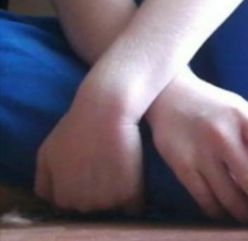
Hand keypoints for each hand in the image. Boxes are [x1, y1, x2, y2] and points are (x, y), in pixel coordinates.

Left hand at [35, 92, 143, 214]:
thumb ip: (44, 181)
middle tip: (104, 165)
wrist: (107, 108)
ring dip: (115, 193)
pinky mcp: (130, 192)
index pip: (69, 205)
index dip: (78, 187)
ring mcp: (107, 200)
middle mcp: (82, 204)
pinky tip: (134, 175)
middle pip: (90, 207)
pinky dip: (134, 196)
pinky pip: (134, 205)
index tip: (87, 171)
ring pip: (112, 207)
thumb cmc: (77, 124)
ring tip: (119, 167)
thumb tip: (50, 200)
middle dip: (96, 191)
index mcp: (62, 197)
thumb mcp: (47, 151)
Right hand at [146, 72, 247, 225]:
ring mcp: (200, 152)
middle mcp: (221, 134)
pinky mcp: (181, 166)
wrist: (170, 95)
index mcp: (242, 116)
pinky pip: (205, 199)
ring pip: (228, 195)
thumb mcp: (244, 108)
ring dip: (247, 214)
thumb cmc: (216, 105)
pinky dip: (220, 212)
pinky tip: (232, 218)